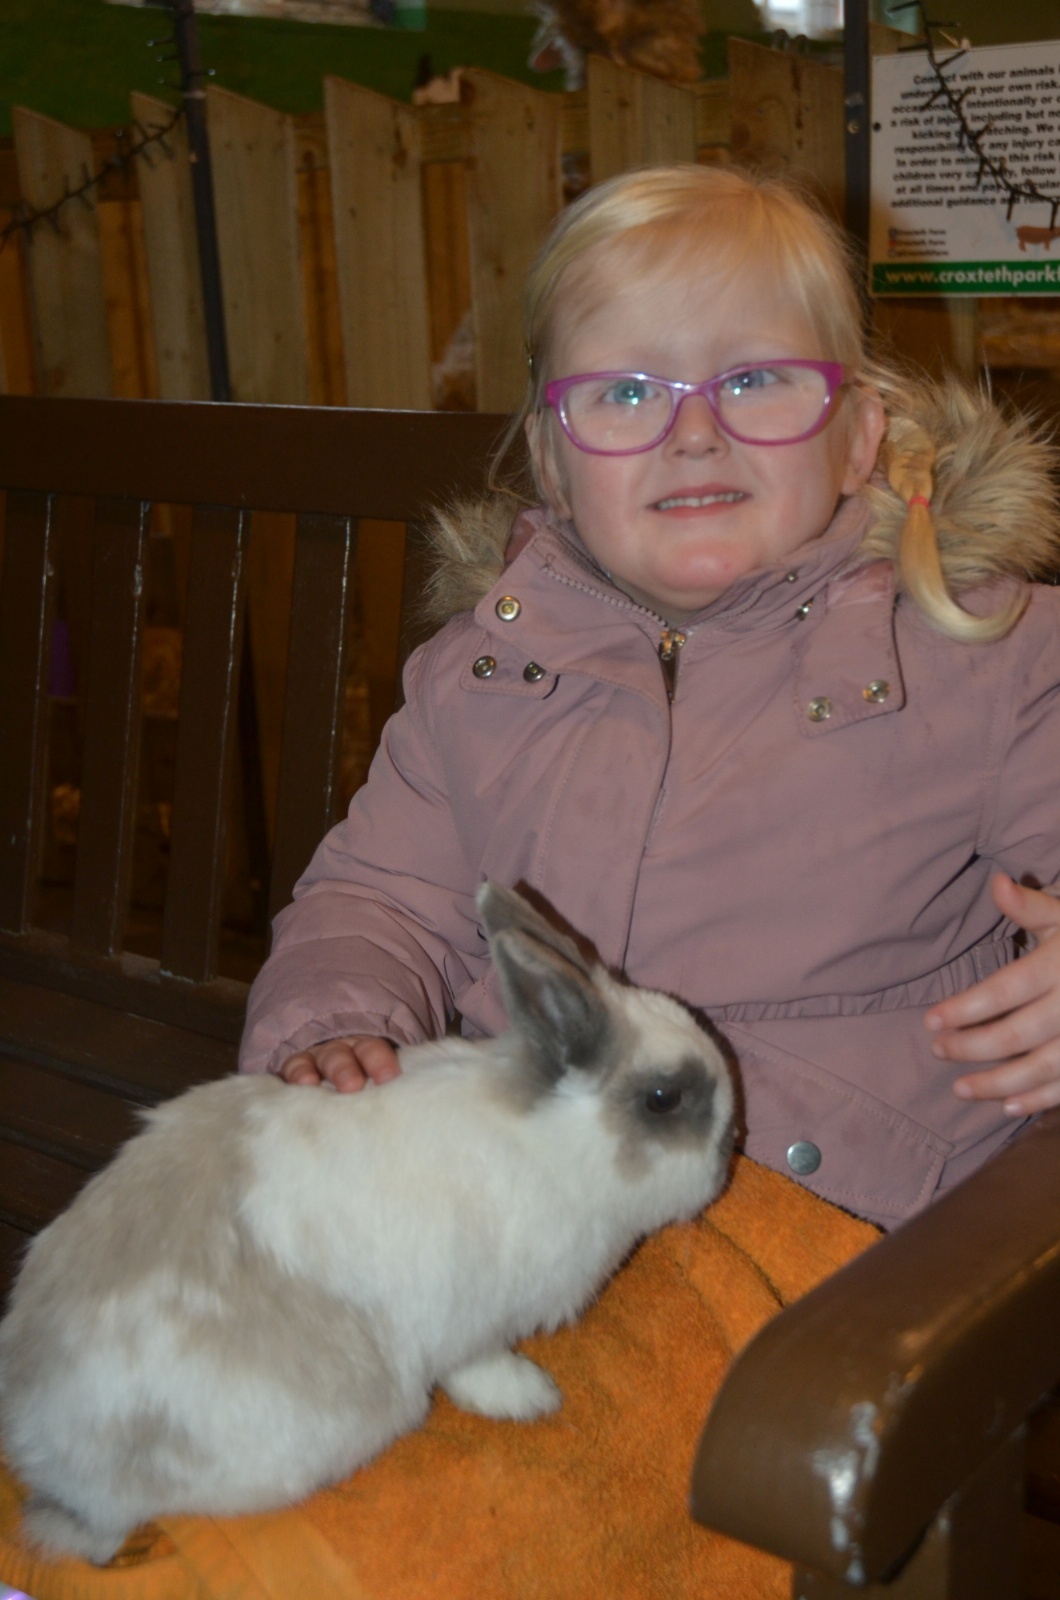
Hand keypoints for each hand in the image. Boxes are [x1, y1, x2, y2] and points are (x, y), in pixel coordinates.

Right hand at [279, 1036, 400, 1092]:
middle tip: (353, 1086)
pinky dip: (290, 1077)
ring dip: (311, 1072)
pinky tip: (292, 1089)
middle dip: (347, 1067)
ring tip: (312, 1086)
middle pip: (344, 1053)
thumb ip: (403, 1079)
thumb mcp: (385, 1072)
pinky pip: (289, 1070)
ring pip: (313, 1061)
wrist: (340, 1060)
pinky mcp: (295, 1072)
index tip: (389, 1077)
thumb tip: (452, 1096)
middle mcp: (341, 1050)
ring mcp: (315, 1060)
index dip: (380, 1060)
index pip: (374, 1048)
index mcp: (368, 1047)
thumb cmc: (372, 1077)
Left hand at [924, 873, 1059, 1115]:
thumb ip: (1032, 907)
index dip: (966, 1007)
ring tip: (958, 1088)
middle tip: (937, 1050)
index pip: (1006, 990)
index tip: (930, 1021)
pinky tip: (1007, 1107)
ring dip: (997, 1083)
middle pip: (1017, 1033)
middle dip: (972, 1046)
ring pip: (1040, 1068)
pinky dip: (1039, 1100)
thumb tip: (996, 883)